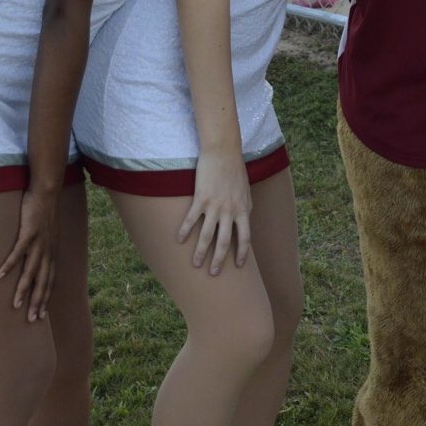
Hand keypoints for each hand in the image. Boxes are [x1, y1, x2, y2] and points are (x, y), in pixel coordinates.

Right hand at [0, 187, 59, 321]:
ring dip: (23, 289)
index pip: (50, 281)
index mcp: (52, 253)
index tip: (41, 316)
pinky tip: (0, 276)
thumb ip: (41, 249)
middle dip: (37, 302)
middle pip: (43, 281)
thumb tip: (32, 261)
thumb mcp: (47, 235)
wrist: (46, 192)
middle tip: (31, 320)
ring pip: (31, 271)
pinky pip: (18, 252)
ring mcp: (39, 242)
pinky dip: (10, 264)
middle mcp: (48, 251)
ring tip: (15, 305)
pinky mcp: (29, 232)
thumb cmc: (44, 214)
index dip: (46, 298)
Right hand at [178, 149, 252, 274]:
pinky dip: (185, 231)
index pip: (245, 238)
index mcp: (244, 210)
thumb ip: (245, 208)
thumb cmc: (235, 170)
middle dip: (219, 260)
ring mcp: (215, 206)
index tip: (238, 266)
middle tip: (214, 273)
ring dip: (200, 252)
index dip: (242, 253)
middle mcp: (230, 211)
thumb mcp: (246, 191)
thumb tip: (245, 221)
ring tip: (195, 264)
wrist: (224, 151)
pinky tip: (179, 241)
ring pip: (207, 235)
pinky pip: (191, 219)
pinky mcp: (201, 198)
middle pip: (225, 242)